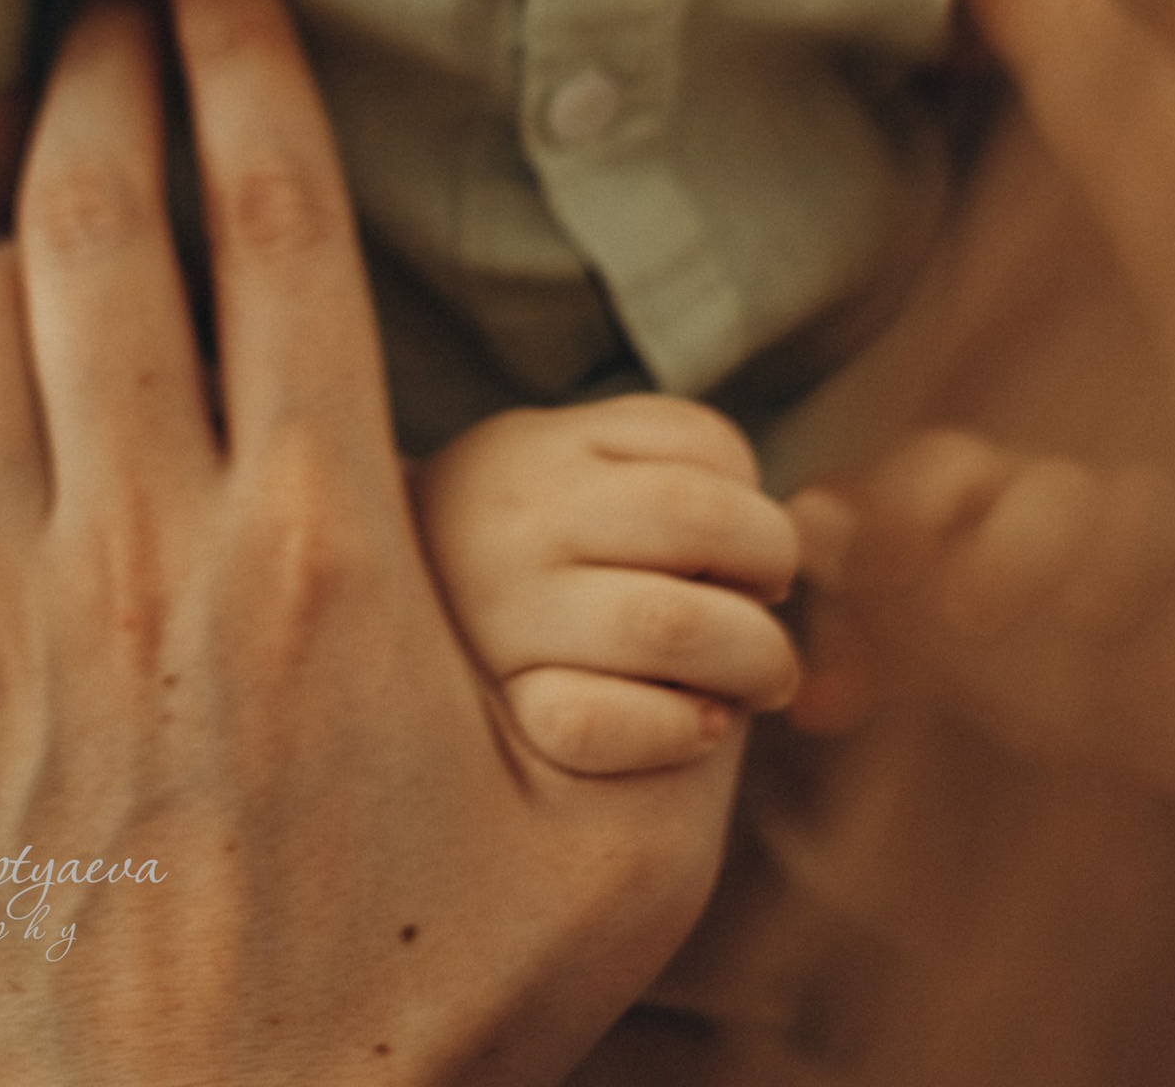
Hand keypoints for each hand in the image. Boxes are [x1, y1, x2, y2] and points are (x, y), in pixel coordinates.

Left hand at [0, 0, 734, 1086]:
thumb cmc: (436, 1014)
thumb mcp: (627, 852)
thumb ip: (699, 686)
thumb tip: (767, 552)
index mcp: (328, 550)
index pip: (284, 226)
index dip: (250, 56)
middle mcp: (153, 557)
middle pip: (106, 227)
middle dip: (108, 67)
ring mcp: (6, 640)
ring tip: (42, 177)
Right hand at [415, 391, 801, 771]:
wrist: (362, 630)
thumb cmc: (516, 551)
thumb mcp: (566, 473)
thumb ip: (668, 475)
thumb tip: (812, 532)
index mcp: (543, 445)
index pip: (702, 444)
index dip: (757, 495)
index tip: (754, 543)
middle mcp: (519, 519)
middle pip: (701, 519)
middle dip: (774, 565)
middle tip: (776, 605)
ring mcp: (504, 617)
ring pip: (670, 621)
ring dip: (753, 654)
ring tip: (764, 677)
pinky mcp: (500, 713)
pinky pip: (602, 725)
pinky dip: (675, 729)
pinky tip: (701, 726)